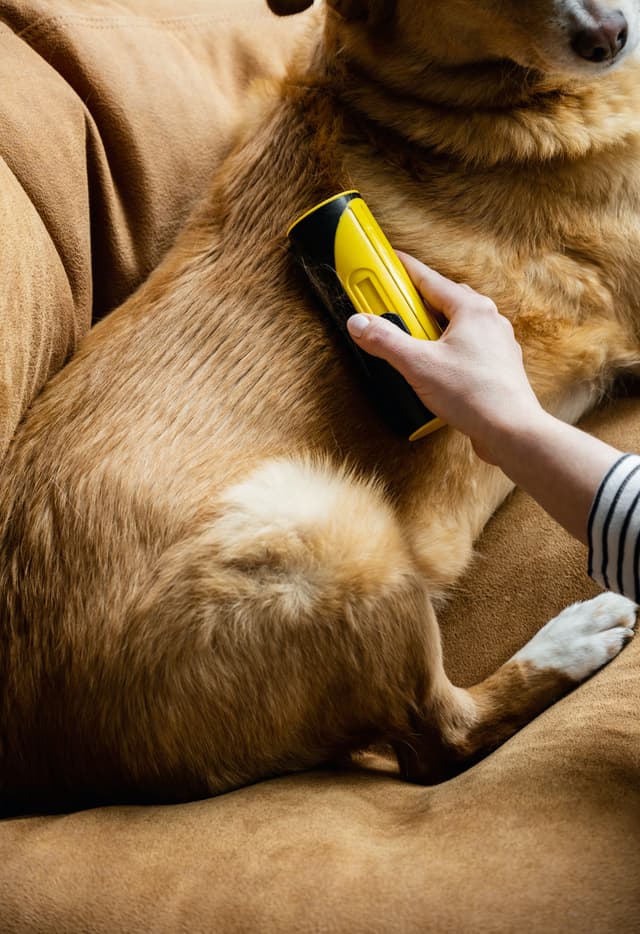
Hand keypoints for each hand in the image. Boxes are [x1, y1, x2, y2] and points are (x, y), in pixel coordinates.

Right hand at [346, 252, 543, 461]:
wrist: (511, 431)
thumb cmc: (475, 395)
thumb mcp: (418, 365)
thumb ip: (386, 341)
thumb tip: (361, 324)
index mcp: (471, 309)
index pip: (429, 279)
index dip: (403, 269)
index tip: (387, 261)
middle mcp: (488, 320)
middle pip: (443, 300)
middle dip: (415, 302)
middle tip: (391, 307)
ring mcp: (496, 344)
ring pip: (456, 325)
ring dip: (431, 328)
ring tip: (410, 342)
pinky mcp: (496, 367)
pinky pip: (466, 347)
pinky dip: (446, 348)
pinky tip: (434, 366)